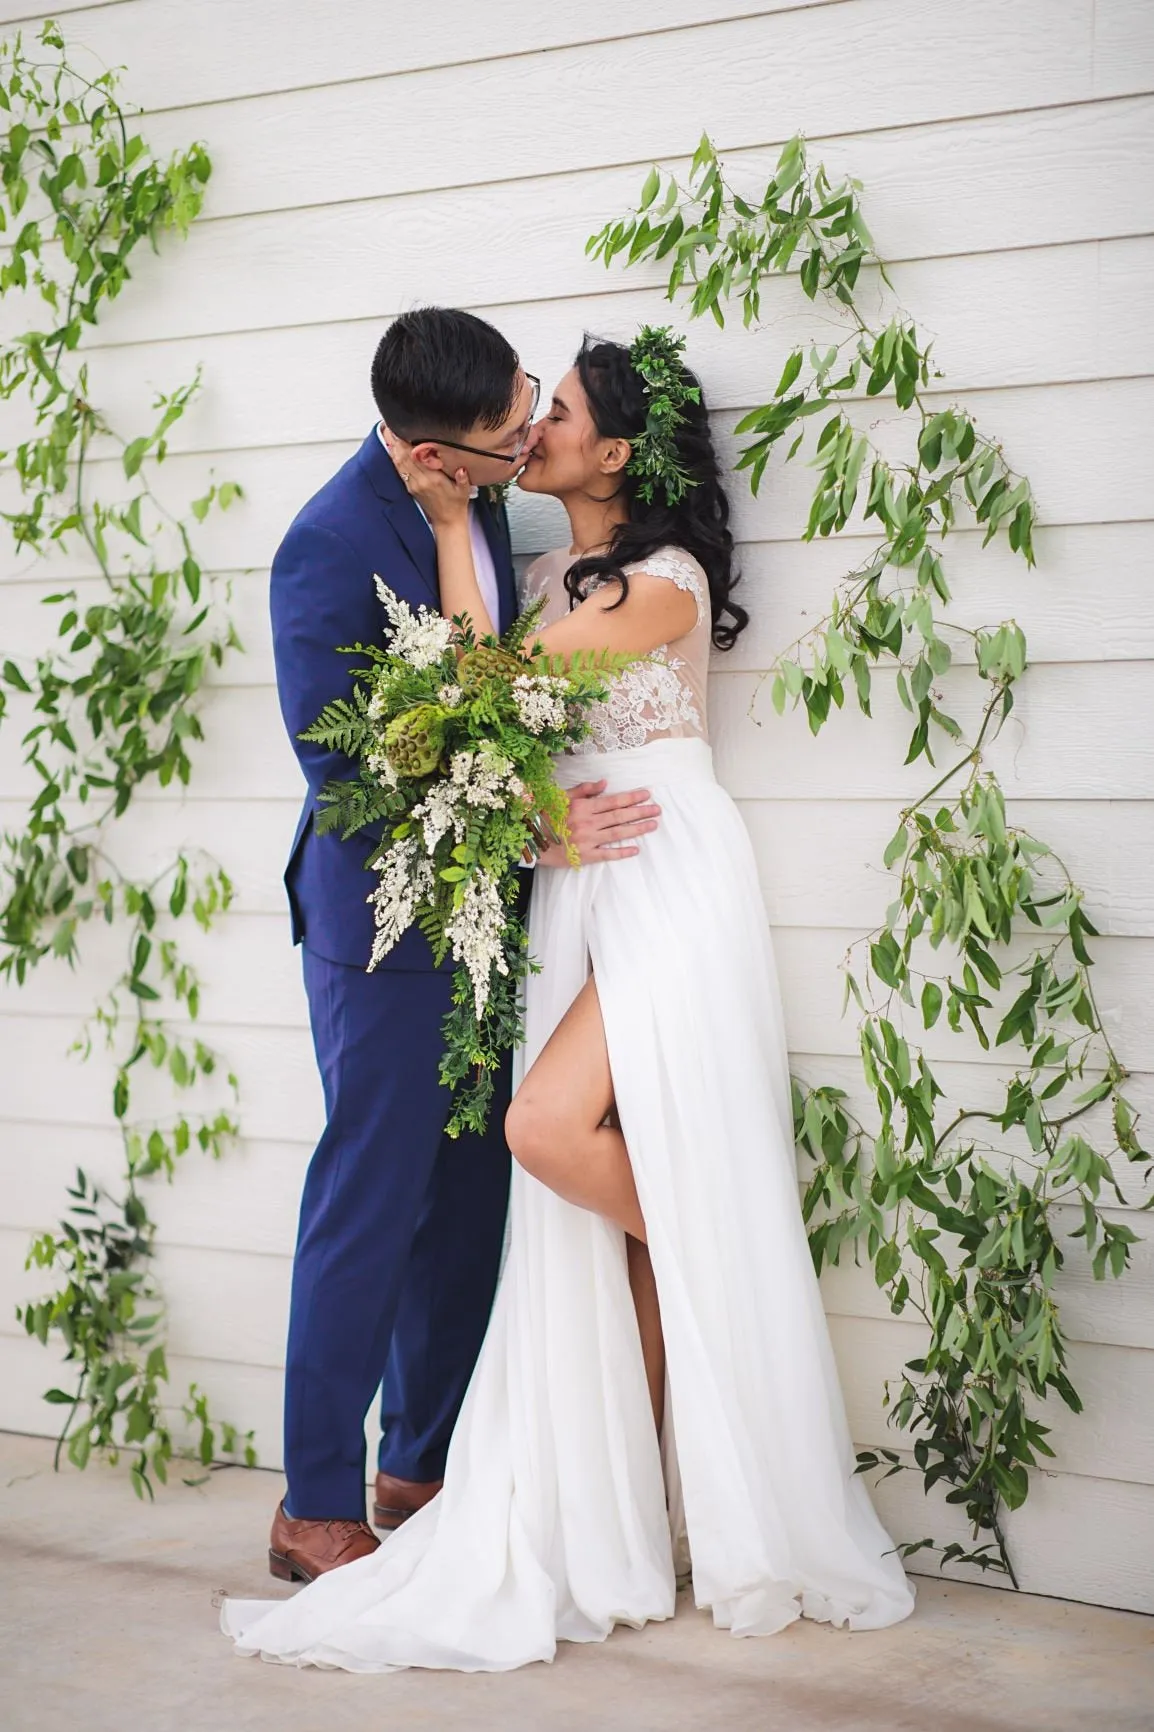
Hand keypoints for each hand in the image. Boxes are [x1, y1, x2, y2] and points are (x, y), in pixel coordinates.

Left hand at [389, 438, 470, 528]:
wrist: (447, 521)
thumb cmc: (456, 505)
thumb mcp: (464, 490)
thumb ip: (463, 478)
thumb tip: (462, 469)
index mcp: (433, 480)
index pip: (416, 458)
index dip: (407, 443)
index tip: (402, 430)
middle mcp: (420, 482)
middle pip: (403, 458)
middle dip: (396, 441)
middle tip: (391, 426)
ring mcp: (413, 485)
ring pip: (399, 464)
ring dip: (393, 448)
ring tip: (389, 433)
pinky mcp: (410, 489)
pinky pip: (400, 471)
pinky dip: (395, 459)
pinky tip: (392, 449)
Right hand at [536, 781, 660, 866]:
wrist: (528, 838)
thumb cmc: (543, 815)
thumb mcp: (560, 796)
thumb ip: (583, 790)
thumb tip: (604, 783)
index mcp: (583, 806)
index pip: (613, 801)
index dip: (631, 797)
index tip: (647, 794)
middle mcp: (588, 822)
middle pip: (620, 816)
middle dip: (640, 812)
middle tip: (657, 810)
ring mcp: (587, 840)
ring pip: (617, 833)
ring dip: (637, 829)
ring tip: (652, 825)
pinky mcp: (584, 856)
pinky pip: (606, 854)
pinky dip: (621, 852)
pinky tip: (635, 850)